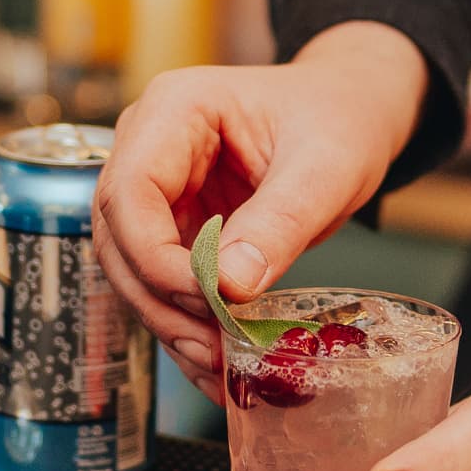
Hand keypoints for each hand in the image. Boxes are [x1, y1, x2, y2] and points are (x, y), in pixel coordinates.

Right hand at [91, 23, 426, 382]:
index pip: (131, 190)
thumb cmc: (339, 119)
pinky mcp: (174, 225)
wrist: (351, 112)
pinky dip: (186, 324)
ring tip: (219, 362)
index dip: (155, 254)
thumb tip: (229, 285)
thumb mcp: (325, 167)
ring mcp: (158, 189)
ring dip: (169, 320)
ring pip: (132, 268)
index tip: (205, 298)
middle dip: (160, 298)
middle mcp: (149, 146)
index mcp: (175, 108)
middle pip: (119, 236)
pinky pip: (162, 282)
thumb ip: (279, 222)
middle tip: (213, 346)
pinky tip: (218, 361)